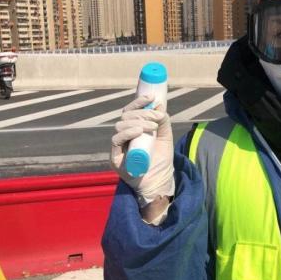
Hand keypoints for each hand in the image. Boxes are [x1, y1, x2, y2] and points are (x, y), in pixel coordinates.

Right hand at [110, 94, 174, 209]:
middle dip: (142, 113)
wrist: (159, 181)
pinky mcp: (115, 157)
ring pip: (120, 126)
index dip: (138, 102)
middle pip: (126, 117)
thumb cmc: (161, 160)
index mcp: (133, 129)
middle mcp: (124, 136)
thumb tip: (160, 104)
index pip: (131, 111)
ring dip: (137, 122)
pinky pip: (116, 141)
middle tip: (156, 116)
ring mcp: (118, 146)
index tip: (151, 97)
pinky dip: (127, 133)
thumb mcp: (165, 137)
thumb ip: (163, 122)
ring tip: (152, 126)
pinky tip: (138, 131)